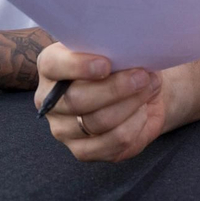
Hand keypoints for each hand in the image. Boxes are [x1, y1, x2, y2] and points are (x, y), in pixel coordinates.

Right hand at [35, 43, 164, 161]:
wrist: (138, 90)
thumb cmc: (123, 64)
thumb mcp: (116, 49)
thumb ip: (113, 49)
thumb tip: (128, 56)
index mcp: (51, 67)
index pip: (53, 65)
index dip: (78, 66)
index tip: (106, 64)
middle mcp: (50, 101)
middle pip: (76, 99)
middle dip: (115, 88)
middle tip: (142, 76)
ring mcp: (63, 129)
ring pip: (97, 122)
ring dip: (130, 105)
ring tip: (148, 89)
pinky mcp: (82, 151)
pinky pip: (112, 143)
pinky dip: (134, 126)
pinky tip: (142, 112)